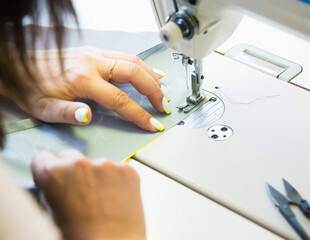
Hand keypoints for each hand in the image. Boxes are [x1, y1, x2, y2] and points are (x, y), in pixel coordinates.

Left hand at [26, 46, 169, 130]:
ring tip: (163, 90)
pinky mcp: (95, 51)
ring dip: (152, 76)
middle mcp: (93, 62)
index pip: (121, 100)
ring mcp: (95, 54)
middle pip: (135, 74)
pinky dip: (142, 65)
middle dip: (154, 91)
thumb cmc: (32, 88)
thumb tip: (87, 116)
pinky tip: (150, 72)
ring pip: (134, 61)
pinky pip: (126, 56)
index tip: (152, 124)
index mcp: (83, 79)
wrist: (20, 66)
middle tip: (163, 105)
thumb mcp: (44, 108)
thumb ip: (67, 113)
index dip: (139, 114)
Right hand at [31, 149, 145, 239]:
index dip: (46, 170)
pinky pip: (117, 170)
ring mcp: (106, 164)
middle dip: (72, 172)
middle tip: (79, 194)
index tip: (53, 177)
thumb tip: (56, 187)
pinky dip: (116, 181)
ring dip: (97, 177)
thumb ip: (51, 193)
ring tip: (101, 202)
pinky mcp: (127, 170)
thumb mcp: (51, 216)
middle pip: (70, 157)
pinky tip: (115, 200)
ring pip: (96, 164)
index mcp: (54, 174)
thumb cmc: (82, 238)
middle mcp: (79, 164)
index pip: (42, 158)